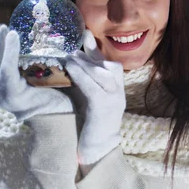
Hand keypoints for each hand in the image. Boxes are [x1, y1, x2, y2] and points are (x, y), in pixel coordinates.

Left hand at [0, 24, 73, 121]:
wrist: (52, 123)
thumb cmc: (61, 106)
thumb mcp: (65, 90)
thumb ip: (65, 73)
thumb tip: (69, 52)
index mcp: (17, 99)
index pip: (6, 73)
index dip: (9, 52)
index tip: (14, 33)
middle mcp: (1, 98)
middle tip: (5, 28)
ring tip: (2, 33)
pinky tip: (3, 45)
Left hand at [63, 29, 125, 165]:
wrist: (98, 153)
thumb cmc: (91, 129)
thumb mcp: (90, 103)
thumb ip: (87, 86)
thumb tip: (72, 66)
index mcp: (117, 92)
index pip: (110, 66)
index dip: (97, 51)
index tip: (86, 34)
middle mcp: (119, 94)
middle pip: (110, 66)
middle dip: (93, 53)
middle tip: (74, 45)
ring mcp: (114, 101)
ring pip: (103, 74)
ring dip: (86, 62)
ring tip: (70, 55)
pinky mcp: (104, 109)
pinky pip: (94, 87)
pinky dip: (82, 76)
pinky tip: (70, 69)